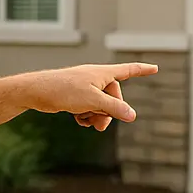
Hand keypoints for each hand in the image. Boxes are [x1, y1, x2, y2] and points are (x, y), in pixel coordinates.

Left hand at [17, 63, 155, 130]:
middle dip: (109, 113)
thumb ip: (114, 108)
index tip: (155, 68)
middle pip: (114, 98)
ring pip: (102, 105)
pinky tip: (78, 120)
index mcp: (103, 73)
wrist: (37, 91)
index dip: (142, 70)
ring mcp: (86, 87)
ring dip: (97, 116)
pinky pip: (90, 108)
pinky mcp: (76, 96)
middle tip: (99, 124)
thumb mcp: (93, 101)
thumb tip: (132, 115)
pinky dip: (87, 116)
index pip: (128, 70)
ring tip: (85, 121)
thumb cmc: (64, 91)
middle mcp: (96, 78)